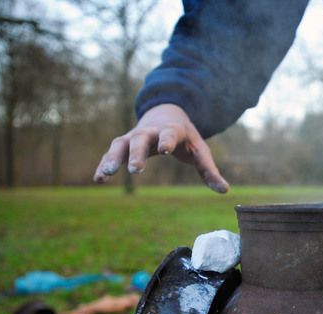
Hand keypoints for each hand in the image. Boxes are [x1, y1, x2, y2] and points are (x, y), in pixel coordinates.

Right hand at [93, 104, 229, 192]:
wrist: (166, 114)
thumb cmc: (185, 138)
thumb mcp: (200, 151)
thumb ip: (209, 170)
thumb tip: (225, 191)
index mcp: (172, 130)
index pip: (169, 134)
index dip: (167, 141)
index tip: (164, 150)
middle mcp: (150, 131)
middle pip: (140, 139)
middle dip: (137, 153)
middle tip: (135, 169)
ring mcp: (134, 136)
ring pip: (120, 145)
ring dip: (112, 158)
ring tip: (106, 175)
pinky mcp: (124, 144)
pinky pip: (111, 154)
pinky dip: (103, 164)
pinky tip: (98, 179)